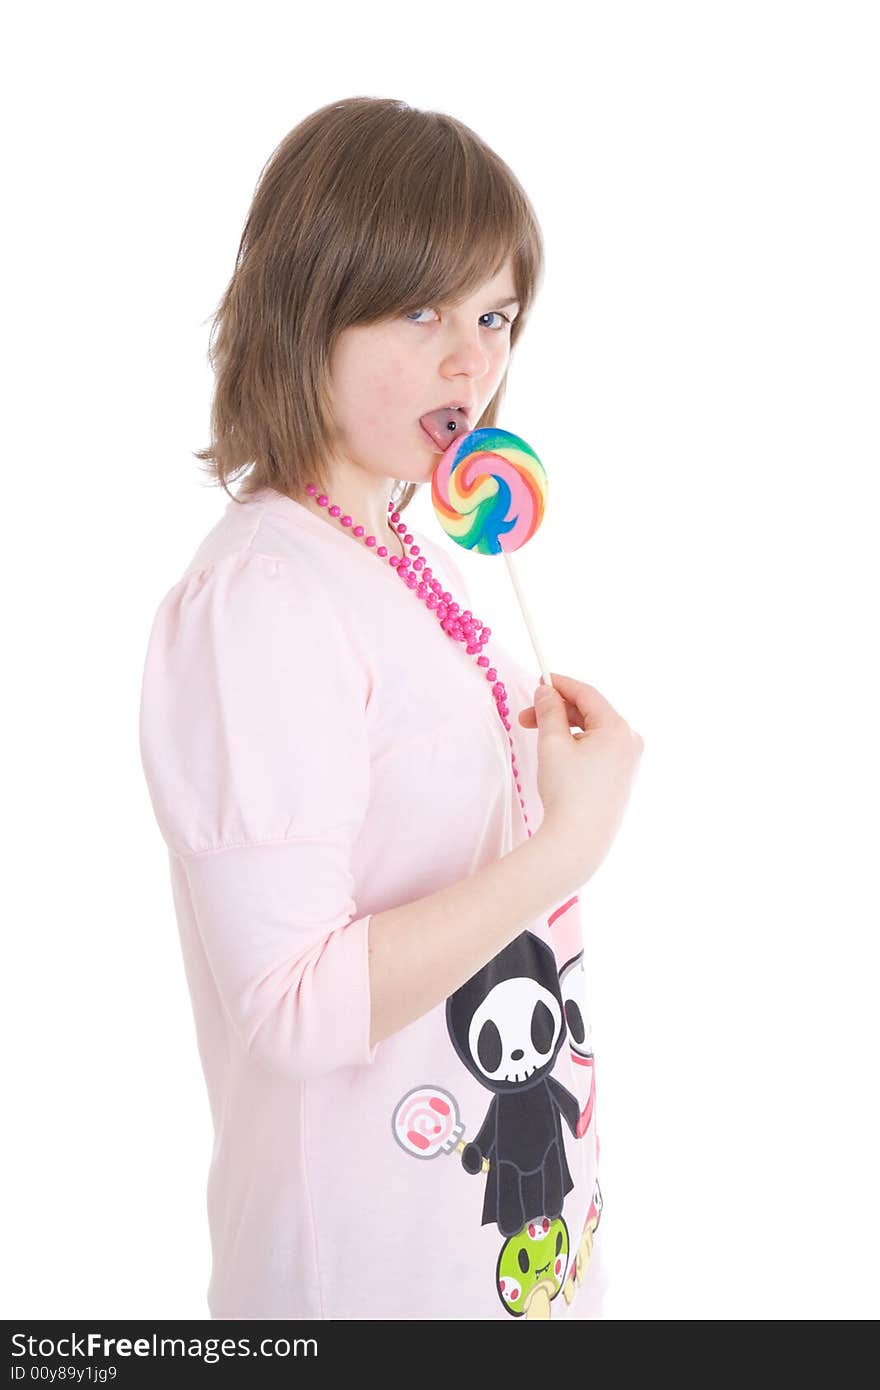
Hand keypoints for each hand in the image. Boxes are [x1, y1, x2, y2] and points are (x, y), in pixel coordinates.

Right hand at [518, 671, 643, 893]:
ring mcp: (629, 762)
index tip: (538, 681)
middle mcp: (631, 742)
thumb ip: (549, 711)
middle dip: (558, 711)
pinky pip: (599, 749)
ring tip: (538, 738)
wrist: (578, 841)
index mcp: (619, 729)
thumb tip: (546, 692)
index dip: (561, 684)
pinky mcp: (622, 778)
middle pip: (591, 712)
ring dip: (565, 728)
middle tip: (526, 718)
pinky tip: (558, 754)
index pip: (588, 694)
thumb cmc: (567, 791)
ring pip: (594, 731)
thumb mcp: (552, 744)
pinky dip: (577, 744)